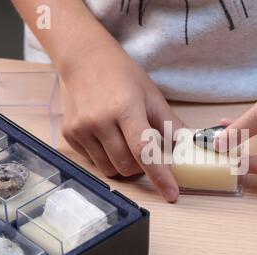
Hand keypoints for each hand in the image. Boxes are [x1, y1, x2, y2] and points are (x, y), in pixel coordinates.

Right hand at [60, 43, 183, 201]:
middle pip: (127, 167)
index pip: (144, 150)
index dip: (160, 176)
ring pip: (110, 170)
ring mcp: (81, 129)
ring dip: (124, 164)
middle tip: (144, 148)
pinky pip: (94, 162)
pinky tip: (107, 135)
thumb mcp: (151, 94)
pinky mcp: (69, 134)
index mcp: (125, 108)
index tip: (171, 194)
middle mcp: (100, 121)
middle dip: (141, 166)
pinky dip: (106, 156)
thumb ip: (169, 124)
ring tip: (124, 140)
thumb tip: (187, 148)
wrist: (84, 58)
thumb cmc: (122, 74)